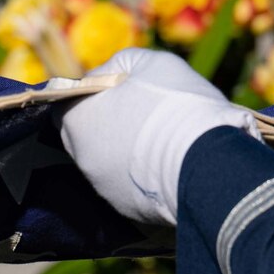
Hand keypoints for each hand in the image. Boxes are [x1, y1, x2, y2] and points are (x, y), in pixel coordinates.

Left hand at [57, 47, 256, 224]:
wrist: (207, 161)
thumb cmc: (174, 104)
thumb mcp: (147, 63)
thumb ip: (117, 66)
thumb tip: (107, 76)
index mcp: (77, 118)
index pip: (66, 103)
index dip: (89, 94)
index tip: (115, 90)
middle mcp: (81, 157)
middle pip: (84, 135)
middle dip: (104, 124)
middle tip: (139, 114)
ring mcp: (103, 188)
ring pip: (106, 163)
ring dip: (123, 152)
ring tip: (157, 141)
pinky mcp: (126, 210)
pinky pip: (128, 187)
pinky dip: (140, 176)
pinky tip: (165, 166)